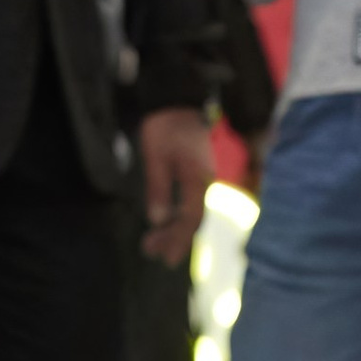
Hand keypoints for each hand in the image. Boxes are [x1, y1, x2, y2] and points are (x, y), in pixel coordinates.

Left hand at [136, 107, 212, 266]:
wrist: (181, 102)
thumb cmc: (167, 127)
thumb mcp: (156, 155)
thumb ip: (158, 188)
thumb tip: (157, 220)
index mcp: (198, 178)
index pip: (191, 217)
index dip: (178, 239)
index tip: (163, 257)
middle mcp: (207, 182)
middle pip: (195, 220)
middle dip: (175, 238)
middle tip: (153, 253)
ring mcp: (207, 179)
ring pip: (195, 213)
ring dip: (176, 229)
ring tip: (153, 242)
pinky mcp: (203, 175)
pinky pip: (195, 203)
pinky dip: (180, 216)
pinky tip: (166, 222)